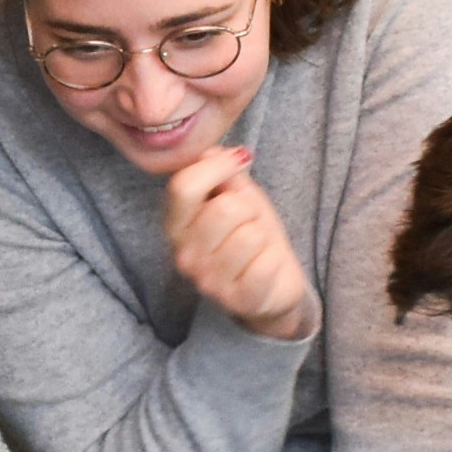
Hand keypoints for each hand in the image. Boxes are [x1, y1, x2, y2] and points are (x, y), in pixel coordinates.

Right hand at [157, 146, 317, 342]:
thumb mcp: (238, 197)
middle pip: (224, 209)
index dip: (216, 166)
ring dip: (262, 235)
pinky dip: (275, 259)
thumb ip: (223, 173)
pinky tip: (265, 267)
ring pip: (249, 235)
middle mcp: (184, 255)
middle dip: (247, 208)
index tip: (237, 162)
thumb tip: (210, 152)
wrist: (271, 287)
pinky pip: (265, 263)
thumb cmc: (251, 236)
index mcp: (176, 225)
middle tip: (249, 222)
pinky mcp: (237, 300)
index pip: (183, 186)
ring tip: (257, 246)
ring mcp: (208, 281)